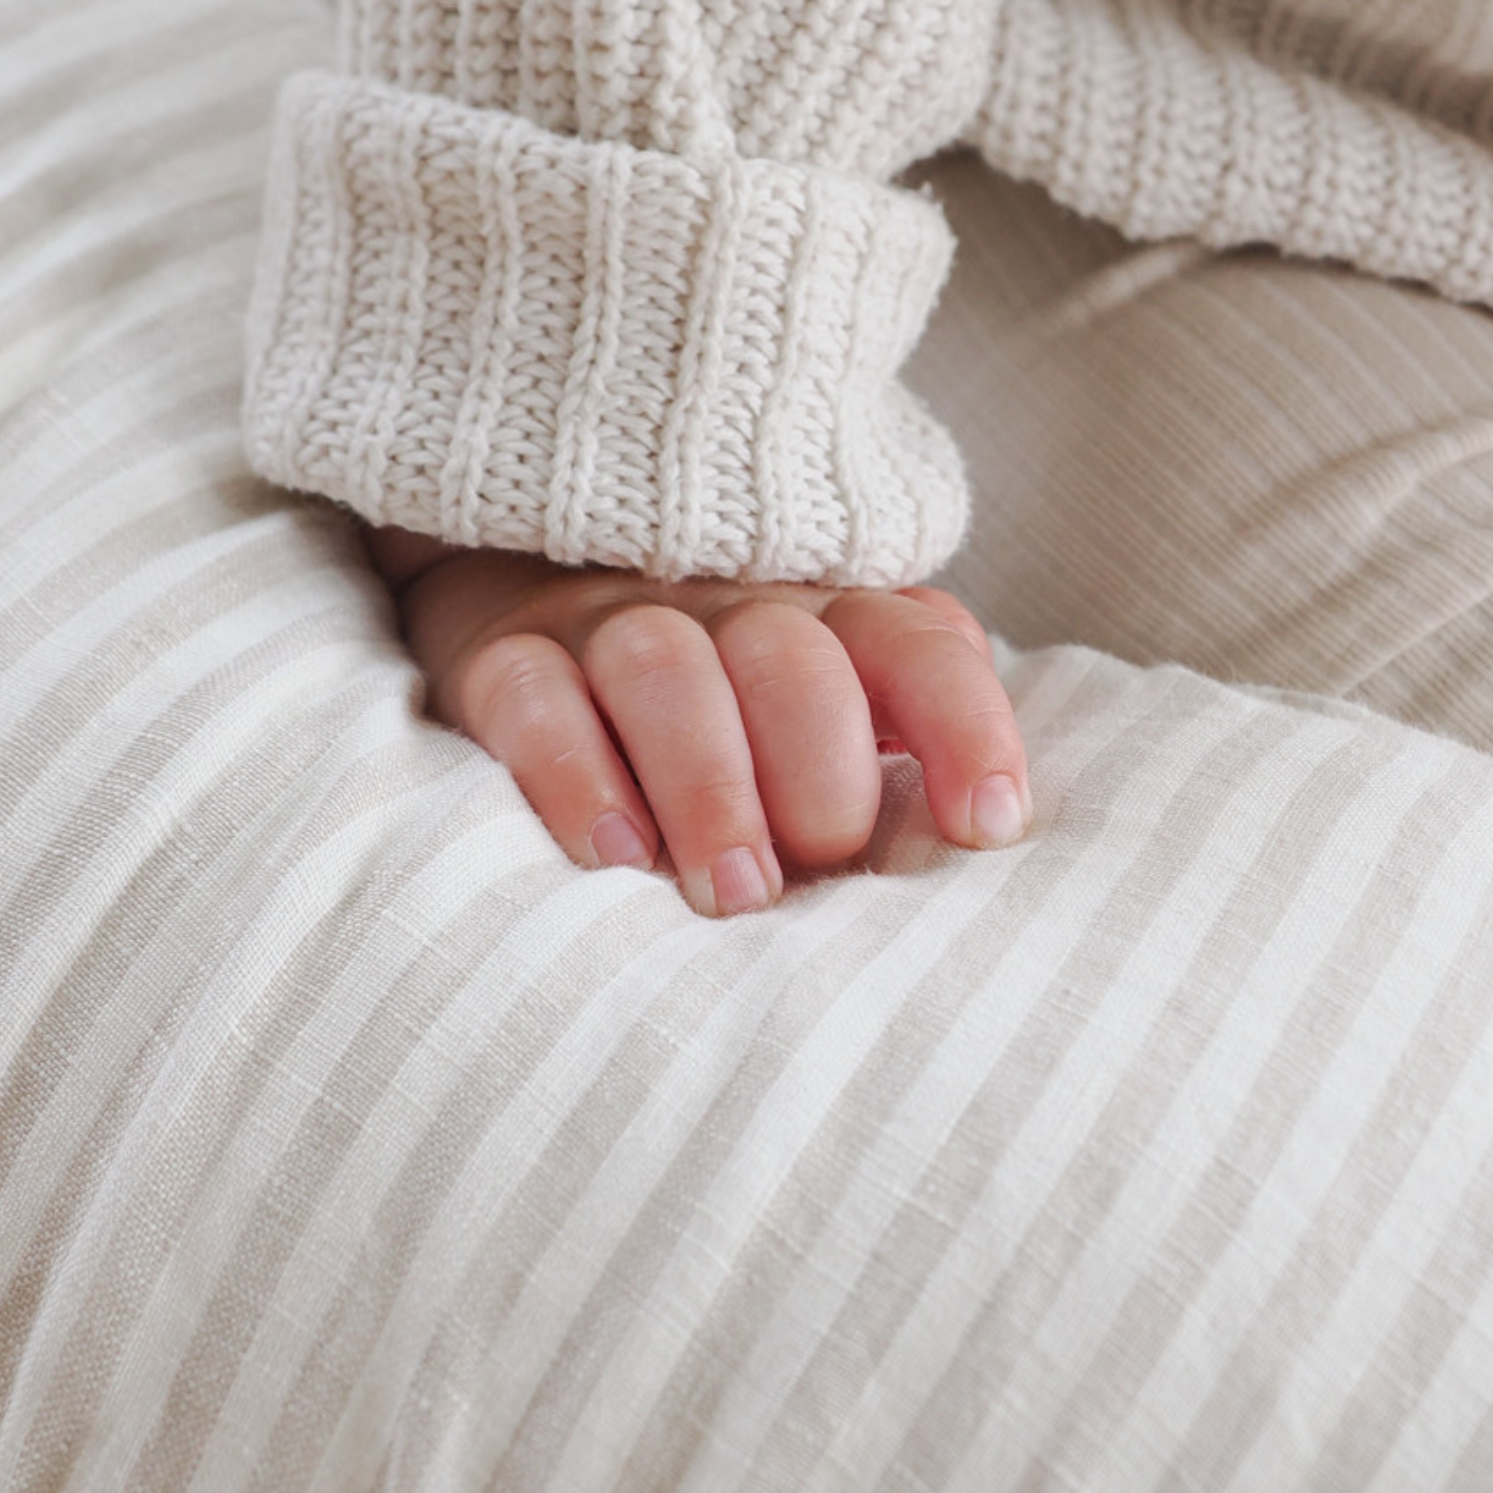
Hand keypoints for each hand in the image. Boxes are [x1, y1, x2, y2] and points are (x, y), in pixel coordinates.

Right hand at [370, 534, 1030, 914]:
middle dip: (817, 773)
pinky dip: (573, 775)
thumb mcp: (827, 737)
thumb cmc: (727, 720)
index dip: (967, 729)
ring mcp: (611, 624)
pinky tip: (613, 854)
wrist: (527, 596)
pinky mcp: (505, 657)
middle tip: (813, 870)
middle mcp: (731, 611)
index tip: (987, 829)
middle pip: (791, 658)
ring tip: (730, 896)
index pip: (921, 648)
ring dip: (708, 786)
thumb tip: (957, 866)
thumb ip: (896, 780)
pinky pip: (533, 695)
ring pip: (664, 665)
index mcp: (833, 624)